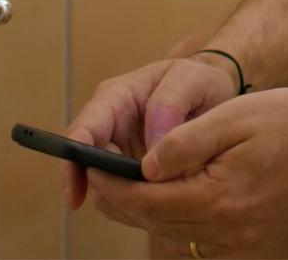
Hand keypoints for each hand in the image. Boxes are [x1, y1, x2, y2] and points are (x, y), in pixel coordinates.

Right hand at [62, 54, 239, 209]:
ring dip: (120, 200)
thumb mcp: (191, 79)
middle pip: (87, 164)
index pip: (83, 130)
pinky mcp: (131, 171)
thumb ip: (170, 103)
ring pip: (103, 184)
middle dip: (102, 188)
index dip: (74, 162)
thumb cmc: (198, 83)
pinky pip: (123, 194)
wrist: (213, 96)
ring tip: (152, 206)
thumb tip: (152, 145)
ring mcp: (119, 150)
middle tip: (132, 204)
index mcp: (115, 97)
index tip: (75, 193)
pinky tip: (155, 207)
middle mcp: (110, 125)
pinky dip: (134, 205)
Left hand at [84, 86, 287, 255]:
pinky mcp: (247, 239)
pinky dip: (172, 214)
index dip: (109, 182)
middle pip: (151, 222)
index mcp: (217, 199)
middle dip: (119, 197)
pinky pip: (195, 234)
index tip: (89, 163)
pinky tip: (166, 192)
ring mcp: (238, 241)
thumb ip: (182, 144)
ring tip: (123, 180)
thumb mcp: (232, 118)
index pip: (143, 200)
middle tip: (96, 171)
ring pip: (170, 231)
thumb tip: (142, 165)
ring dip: (143, 208)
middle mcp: (225, 231)